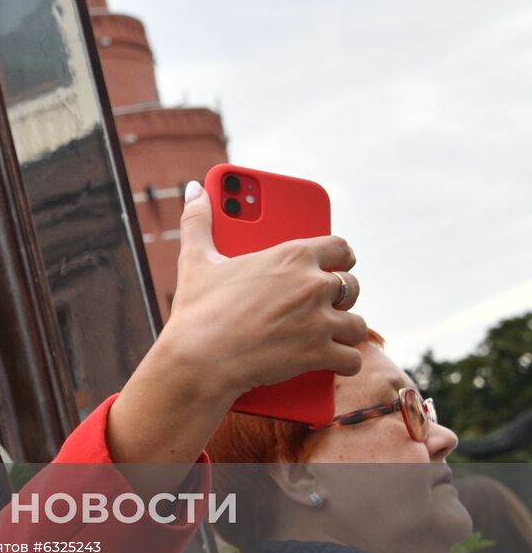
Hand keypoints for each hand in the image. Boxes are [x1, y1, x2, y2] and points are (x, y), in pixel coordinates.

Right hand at [107, 182, 366, 465]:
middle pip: (351, 285)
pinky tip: (332, 361)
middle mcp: (314, 284)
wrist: (198, 360)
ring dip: (344, 330)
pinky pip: (352, 359)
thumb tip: (195, 190)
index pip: (340, 247)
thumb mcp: (196, 260)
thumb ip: (199, 221)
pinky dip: (343, 362)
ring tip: (327, 334)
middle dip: (340, 296)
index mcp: (292, 255)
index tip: (335, 263)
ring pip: (357, 324)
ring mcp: (320, 321)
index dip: (339, 257)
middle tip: (322, 304)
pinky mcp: (319, 354)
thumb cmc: (197, 309)